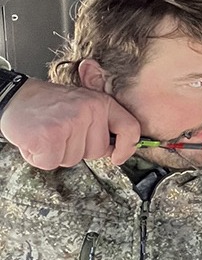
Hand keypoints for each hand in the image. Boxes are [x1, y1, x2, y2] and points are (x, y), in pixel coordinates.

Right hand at [0, 78, 140, 168]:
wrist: (13, 96)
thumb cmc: (49, 105)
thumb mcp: (82, 104)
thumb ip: (101, 124)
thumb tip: (118, 149)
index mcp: (101, 102)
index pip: (130, 128)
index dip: (127, 148)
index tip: (117, 157)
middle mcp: (89, 111)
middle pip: (97, 152)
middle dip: (78, 149)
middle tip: (61, 131)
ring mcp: (69, 124)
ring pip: (73, 159)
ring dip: (58, 153)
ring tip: (48, 133)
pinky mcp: (50, 137)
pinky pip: (52, 163)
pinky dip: (40, 157)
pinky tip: (36, 140)